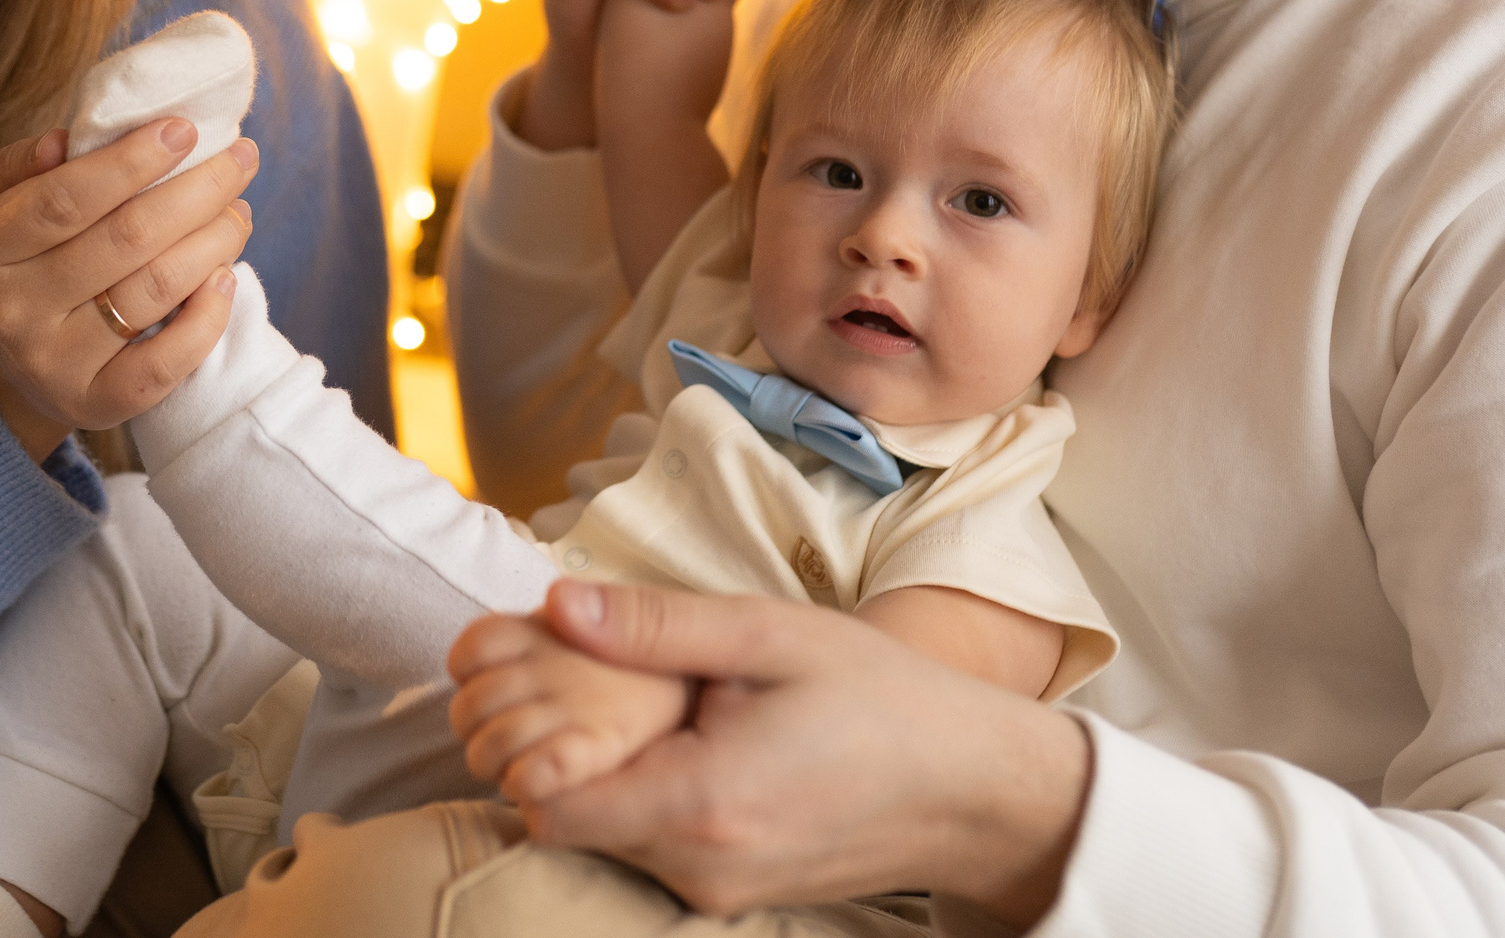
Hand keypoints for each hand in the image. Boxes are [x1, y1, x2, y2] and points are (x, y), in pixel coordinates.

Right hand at [0, 121, 256, 459]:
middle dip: (198, 191)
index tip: (185, 130)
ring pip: (154, 290)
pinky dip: (207, 317)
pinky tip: (225, 276)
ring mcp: (51, 362)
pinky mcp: (93, 404)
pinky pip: (165, 363)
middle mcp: (10, 309)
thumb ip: (19, 165)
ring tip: (237, 209)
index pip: (66, 198)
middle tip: (240, 158)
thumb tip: (68, 142)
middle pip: (126, 239)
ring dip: (214, 241)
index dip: (131, 161)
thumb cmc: (8, 260)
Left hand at [464, 579, 1091, 926]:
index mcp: (701, 803)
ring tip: (665, 707)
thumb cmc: (883, 699)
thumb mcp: (771, 635)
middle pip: (571, 821)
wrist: (975, 789)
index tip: (552, 688)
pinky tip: (698, 743)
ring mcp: (719, 894)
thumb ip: (655, 626)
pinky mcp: (735, 898)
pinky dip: (654, 800)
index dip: (528, 746)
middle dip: (568, 752)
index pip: (546, 806)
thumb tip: (555, 604)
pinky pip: (658, 851)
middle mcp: (700, 869)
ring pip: (612, 837)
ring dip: (613, 775)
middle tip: (602, 680)